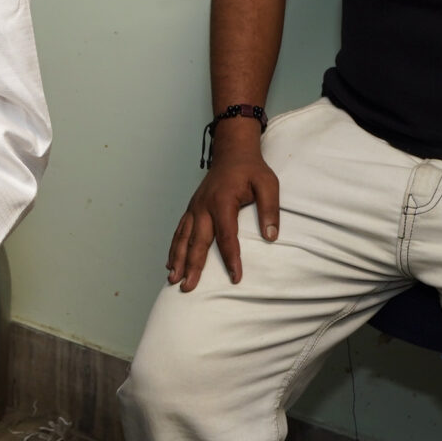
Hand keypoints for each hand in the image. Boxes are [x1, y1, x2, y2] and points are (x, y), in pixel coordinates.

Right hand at [166, 122, 277, 290]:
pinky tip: (171, 263)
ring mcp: (195, 208)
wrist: (232, 153)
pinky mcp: (192, 209)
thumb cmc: (252, 170)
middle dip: (193, 266)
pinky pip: (180, 231)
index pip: (227, 236)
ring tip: (173, 279)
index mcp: (223, 202)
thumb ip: (270, 209)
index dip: (231, 258)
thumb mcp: (268, 184)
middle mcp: (204, 207)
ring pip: (183, 238)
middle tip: (188, 287)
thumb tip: (271, 236)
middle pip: (197, 241)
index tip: (235, 277)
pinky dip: (174, 248)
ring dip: (178, 260)